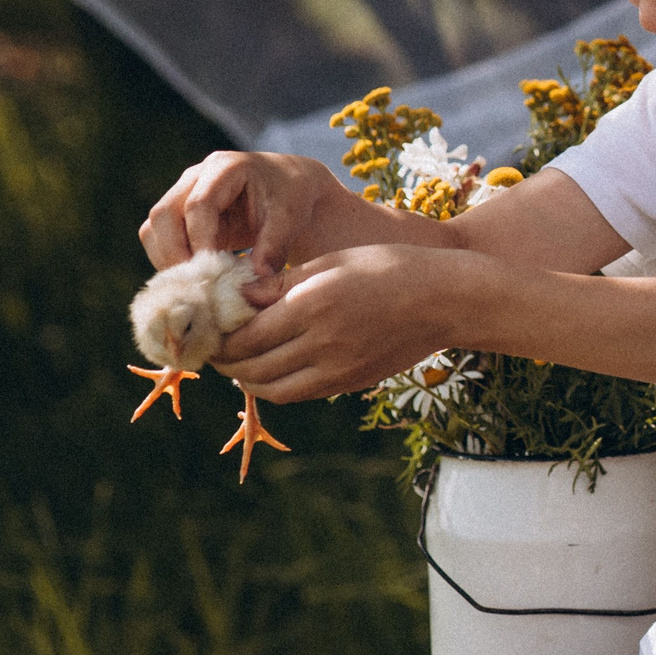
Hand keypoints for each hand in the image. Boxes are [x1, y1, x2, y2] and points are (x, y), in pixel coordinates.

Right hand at [140, 152, 353, 277]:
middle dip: (174, 252)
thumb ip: (275, 245)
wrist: (287, 187)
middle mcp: (195, 177)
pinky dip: (169, 260)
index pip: (198, 204)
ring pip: (153, 228)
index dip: (200, 239)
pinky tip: (193, 279)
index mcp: (225, 168)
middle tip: (195, 284)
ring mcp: (182, 194)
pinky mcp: (179, 215)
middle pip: (163, 213)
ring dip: (167, 259)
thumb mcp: (291, 216)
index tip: (210, 270)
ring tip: (194, 285)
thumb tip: (257, 277)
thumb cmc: (291, 197)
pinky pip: (159, 239)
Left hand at [213, 244, 470, 401]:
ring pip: (271, 389)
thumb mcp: (333, 261)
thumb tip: (236, 299)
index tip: (207, 326)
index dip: (217, 336)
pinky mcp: (351, 382)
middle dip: (224, 361)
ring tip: (240, 361)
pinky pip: (299, 393)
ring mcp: (338, 368)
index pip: (244, 335)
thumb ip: (281, 284)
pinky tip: (272, 368)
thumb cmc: (390, 267)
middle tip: (215, 346)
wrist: (448, 300)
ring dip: (246, 379)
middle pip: (250, 368)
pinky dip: (276, 385)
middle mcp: (322, 342)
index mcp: (312, 305)